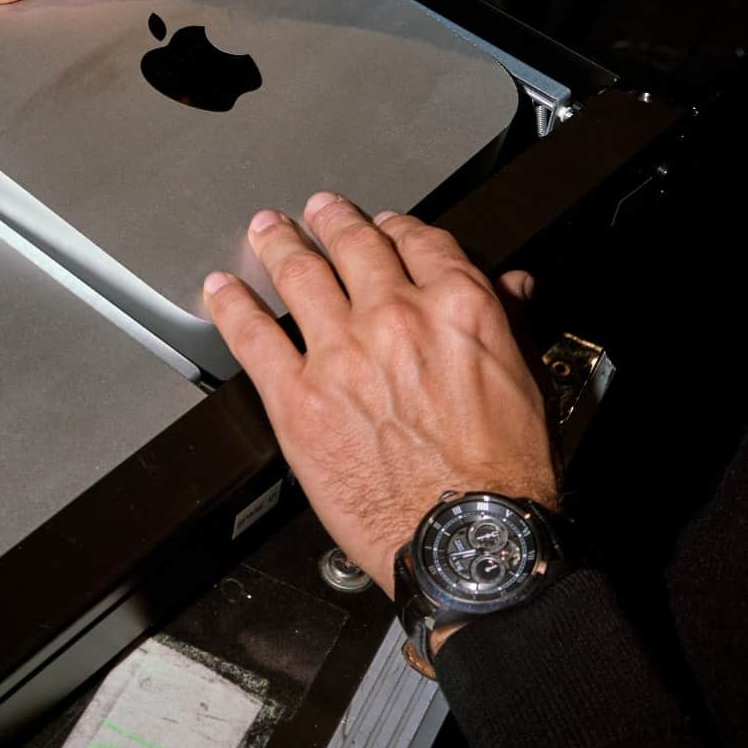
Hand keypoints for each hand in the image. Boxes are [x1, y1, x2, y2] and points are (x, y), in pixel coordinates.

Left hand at [203, 192, 554, 596]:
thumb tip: (510, 286)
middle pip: (355, 245)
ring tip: (267, 229)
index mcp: (458, 307)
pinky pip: (252, 336)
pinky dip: (231, 306)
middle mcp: (396, 317)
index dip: (398, 227)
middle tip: (319, 211)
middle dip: (333, 221)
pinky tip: (221, 290)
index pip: (421, 241)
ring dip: (279, 243)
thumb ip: (506, 322)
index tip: (387, 227)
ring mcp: (341, 353)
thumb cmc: (502, 476)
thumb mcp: (526, 382)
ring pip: (300, 274)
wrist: (466, 536)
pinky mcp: (298, 396)